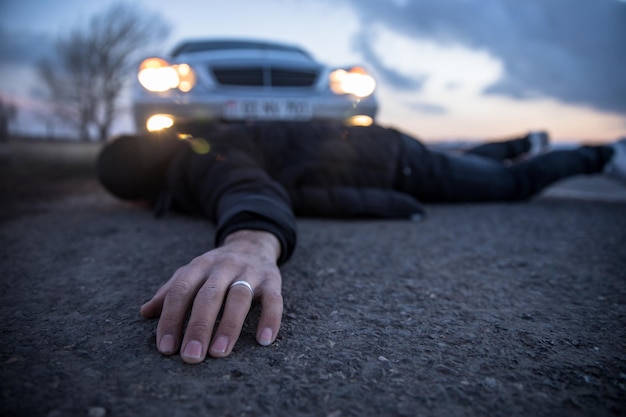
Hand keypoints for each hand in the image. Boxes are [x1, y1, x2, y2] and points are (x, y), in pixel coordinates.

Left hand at [140, 230, 282, 362]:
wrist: (253, 243)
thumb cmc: (217, 268)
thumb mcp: (192, 273)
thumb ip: (171, 291)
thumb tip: (144, 312)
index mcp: (200, 265)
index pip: (181, 291)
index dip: (171, 319)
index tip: (166, 348)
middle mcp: (224, 266)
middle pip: (209, 295)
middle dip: (198, 327)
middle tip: (190, 356)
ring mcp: (250, 272)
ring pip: (239, 297)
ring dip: (228, 326)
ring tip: (218, 353)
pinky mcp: (273, 280)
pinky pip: (274, 300)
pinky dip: (270, 319)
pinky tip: (263, 341)